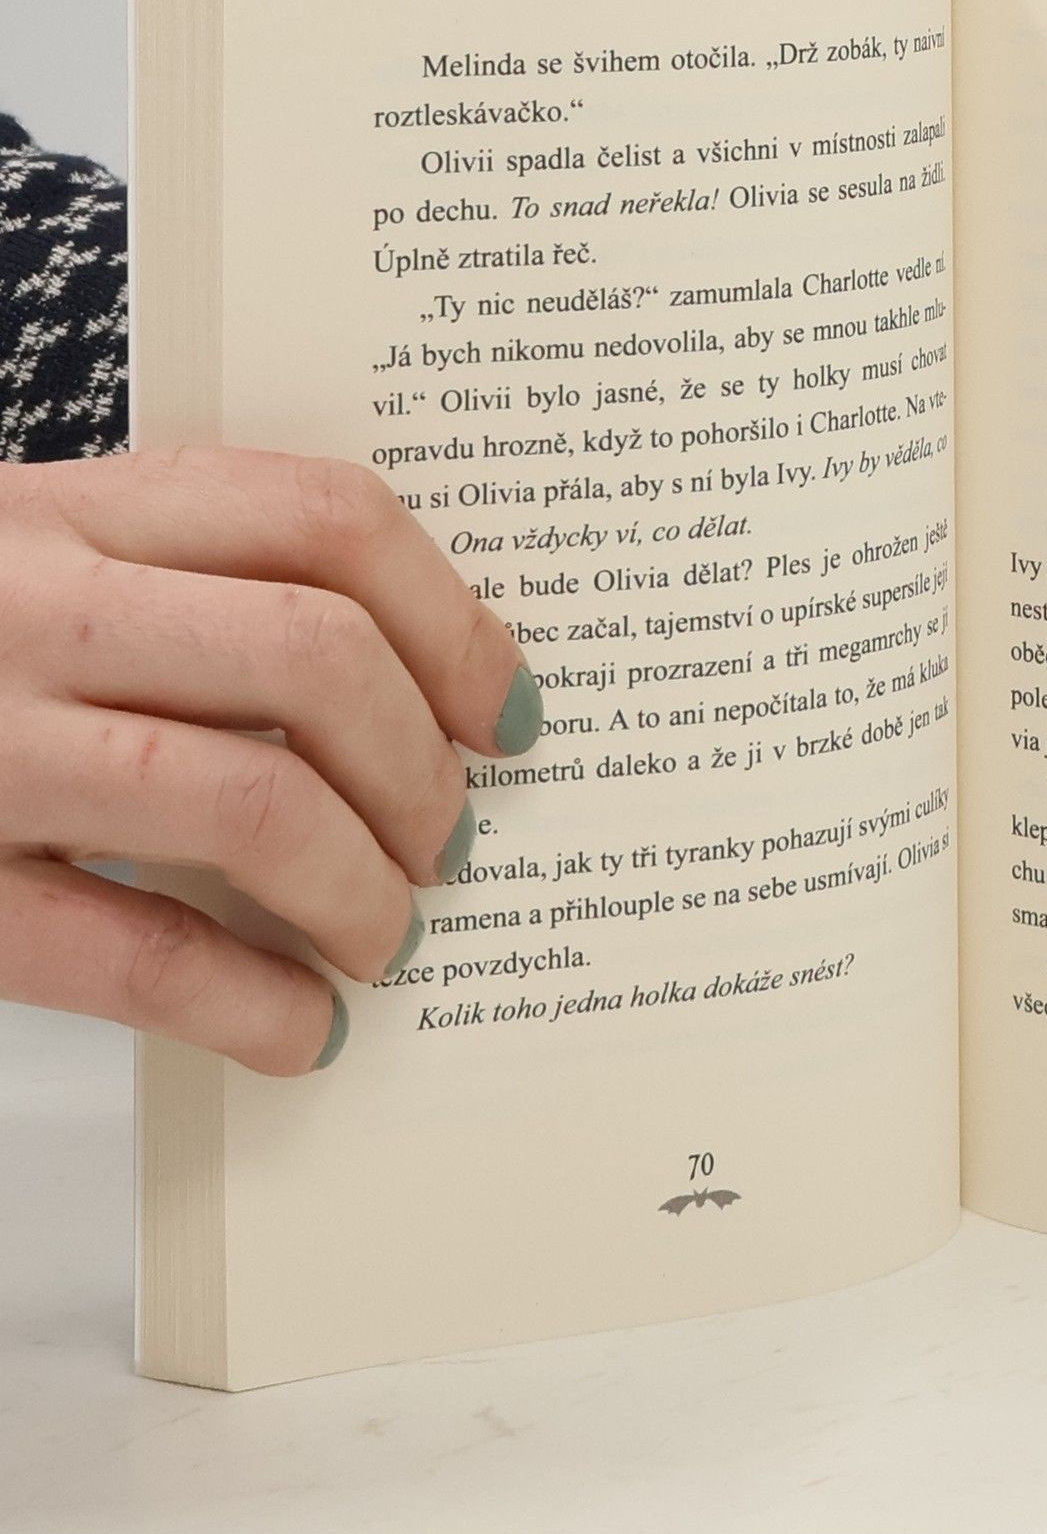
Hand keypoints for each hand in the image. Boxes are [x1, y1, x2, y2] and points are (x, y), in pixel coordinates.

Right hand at [0, 448, 542, 1073]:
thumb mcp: (40, 559)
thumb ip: (192, 582)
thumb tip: (421, 685)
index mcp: (72, 506)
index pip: (325, 517)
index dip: (458, 620)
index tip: (511, 710)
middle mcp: (27, 602)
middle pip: (317, 657)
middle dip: (424, 769)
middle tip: (450, 838)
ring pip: (247, 799)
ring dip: (362, 887)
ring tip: (390, 933)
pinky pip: (133, 951)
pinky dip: (250, 1003)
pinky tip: (298, 1028)